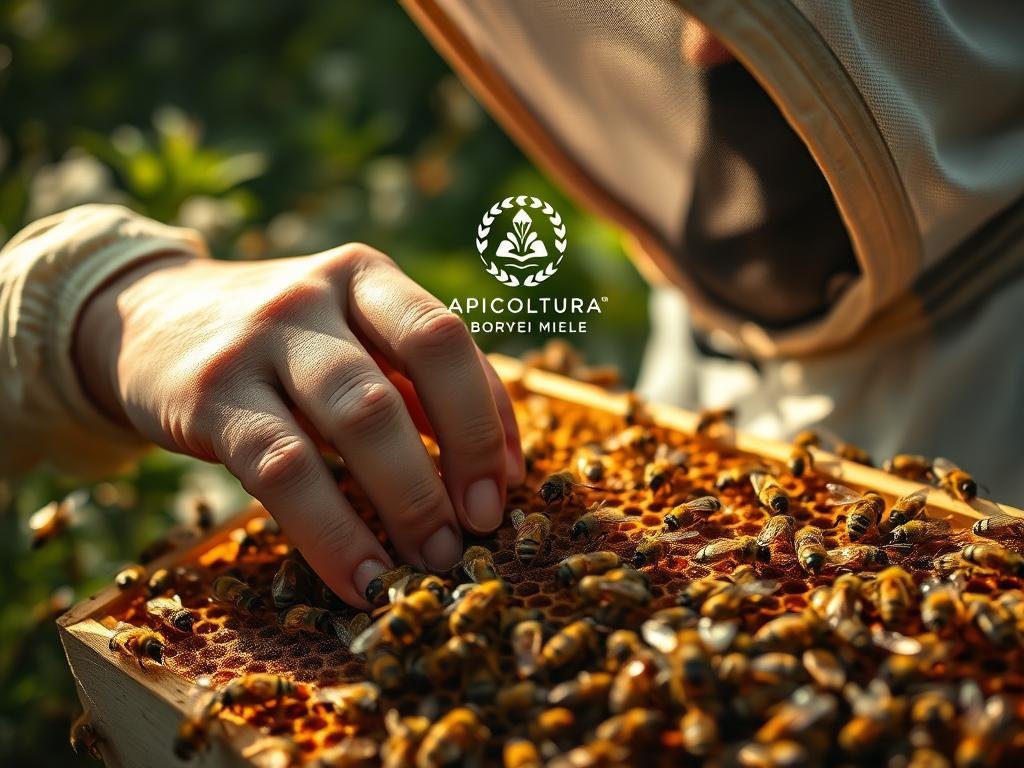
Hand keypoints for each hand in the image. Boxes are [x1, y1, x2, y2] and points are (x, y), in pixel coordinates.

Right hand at [73, 244, 523, 606]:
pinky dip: (331, 532)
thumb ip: (418, 382)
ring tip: (429, 561)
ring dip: (406, 500)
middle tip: (474, 533)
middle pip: (405, 378)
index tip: (505, 487)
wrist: (147, 318)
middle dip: (455, 464)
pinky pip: (283, 470)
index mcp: (365, 277)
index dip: (487, 417)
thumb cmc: (280, 342)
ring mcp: (259, 340)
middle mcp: (315, 296)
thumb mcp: (349, 334)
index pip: (445, 339)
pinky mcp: (209, 395)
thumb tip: (498, 460)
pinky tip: (358, 577)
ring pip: (355, 420)